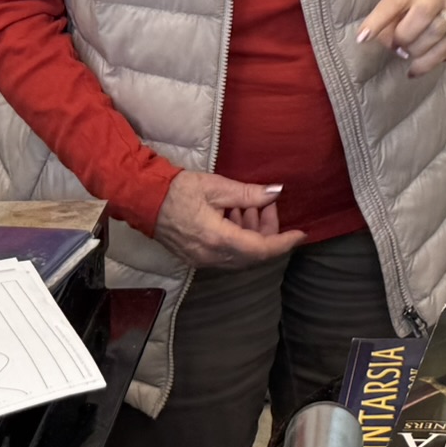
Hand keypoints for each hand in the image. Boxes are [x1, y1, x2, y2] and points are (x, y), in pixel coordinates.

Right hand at [151, 171, 306, 269]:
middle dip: (267, 231)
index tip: (300, 234)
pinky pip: (227, 252)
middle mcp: (211, 256)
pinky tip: (234, 213)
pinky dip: (238, 236)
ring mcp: (202, 259)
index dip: (284, 243)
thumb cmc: (178, 190)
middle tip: (267, 204)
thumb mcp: (217, 187)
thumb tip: (276, 192)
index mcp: (218, 239)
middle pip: (253, 253)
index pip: (261, 249)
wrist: (144, 200)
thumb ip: (249, 194)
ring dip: (251, 232)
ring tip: (248, 204)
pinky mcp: (196, 257)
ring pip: (241, 254)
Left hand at [355, 0, 445, 76]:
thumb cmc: (420, 7)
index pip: (395, 0)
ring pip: (432, 36)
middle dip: (403, 36)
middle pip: (421, 15)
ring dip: (413, 50)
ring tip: (409, 51)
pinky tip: (413, 69)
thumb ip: (388, 19)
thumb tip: (377, 40)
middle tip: (398, 44)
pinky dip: (421, 66)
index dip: (378, 19)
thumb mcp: (404, 4)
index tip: (362, 37)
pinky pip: (438, 55)